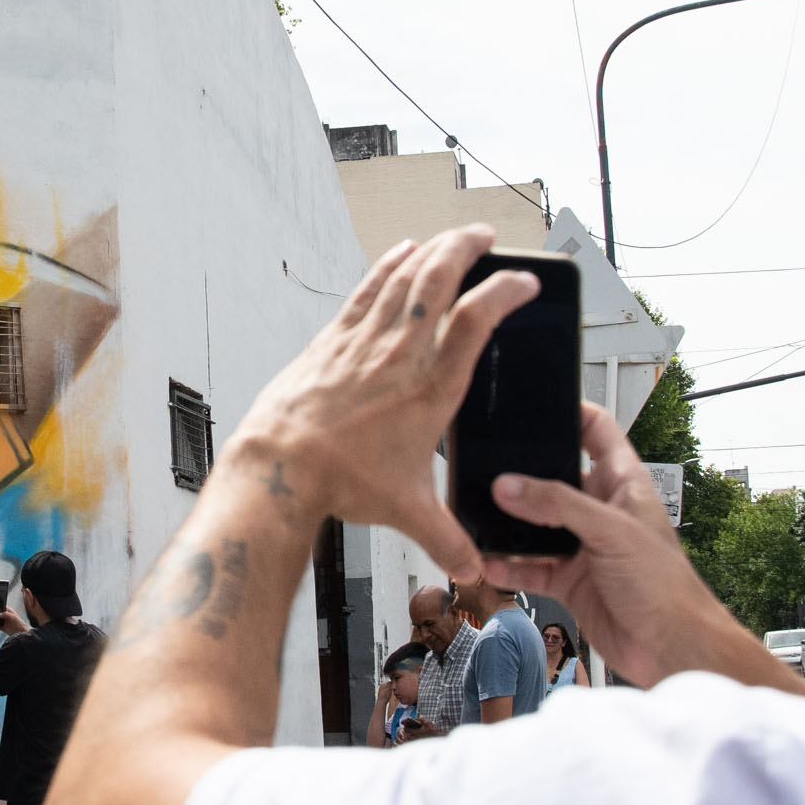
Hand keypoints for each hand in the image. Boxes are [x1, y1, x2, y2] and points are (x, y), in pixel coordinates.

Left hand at [223, 226, 537, 573]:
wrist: (280, 467)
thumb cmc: (338, 481)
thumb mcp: (406, 511)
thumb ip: (446, 536)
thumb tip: (471, 567)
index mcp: (429, 391)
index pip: (477, 323)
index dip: (505, 293)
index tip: (524, 283)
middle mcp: (400, 356)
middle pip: (439, 281)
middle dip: (467, 250)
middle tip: (486, 238)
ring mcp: (364, 342)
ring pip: (404, 276)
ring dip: (432, 249)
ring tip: (452, 237)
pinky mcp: (333, 340)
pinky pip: (368, 289)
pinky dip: (389, 265)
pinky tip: (400, 252)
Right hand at [475, 399, 786, 693]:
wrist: (672, 648)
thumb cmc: (667, 586)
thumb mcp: (611, 531)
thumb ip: (558, 504)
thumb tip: (511, 485)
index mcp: (623, 483)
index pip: (597, 430)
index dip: (571, 412)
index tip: (536, 404)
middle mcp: (601, 510)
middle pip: (554, 478)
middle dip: (523, 476)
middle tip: (490, 470)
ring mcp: (584, 545)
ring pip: (536, 525)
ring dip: (510, 525)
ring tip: (480, 520)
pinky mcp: (571, 580)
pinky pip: (530, 566)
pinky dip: (509, 565)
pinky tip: (490, 563)